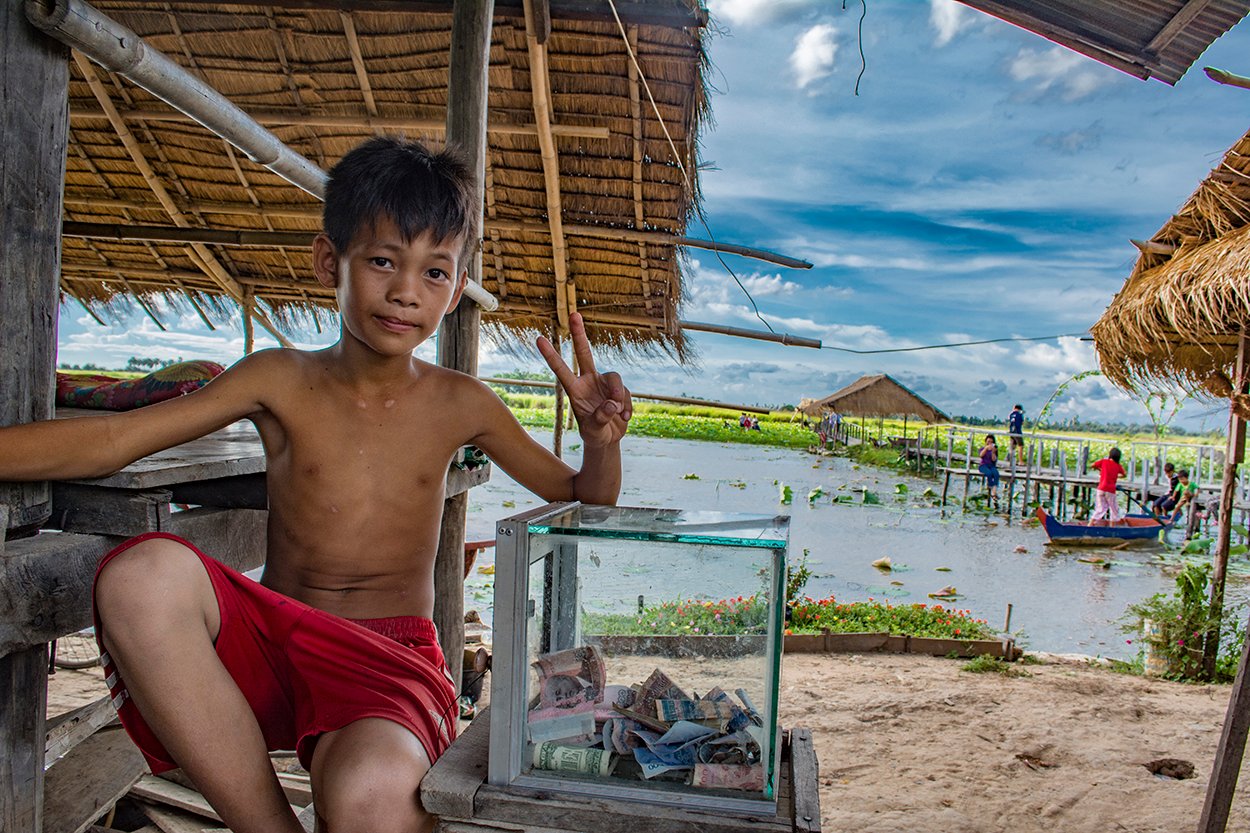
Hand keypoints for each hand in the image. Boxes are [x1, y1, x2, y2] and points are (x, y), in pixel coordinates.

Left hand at [536, 313, 631, 446]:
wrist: (608, 440)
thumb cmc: (594, 435)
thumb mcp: (594, 431)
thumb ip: (600, 418)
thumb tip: (612, 403)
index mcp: (575, 390)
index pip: (561, 370)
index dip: (551, 354)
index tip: (539, 338)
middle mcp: (588, 382)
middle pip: (584, 353)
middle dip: (579, 334)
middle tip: (573, 313)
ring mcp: (604, 385)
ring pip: (615, 378)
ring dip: (619, 395)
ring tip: (619, 413)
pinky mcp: (620, 390)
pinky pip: (626, 394)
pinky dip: (627, 407)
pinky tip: (623, 419)